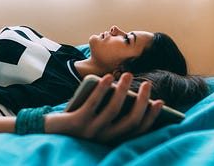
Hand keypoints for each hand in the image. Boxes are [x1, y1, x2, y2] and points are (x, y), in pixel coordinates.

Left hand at [44, 73, 162, 144]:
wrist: (52, 131)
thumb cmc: (80, 121)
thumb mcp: (99, 120)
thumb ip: (113, 112)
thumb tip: (129, 93)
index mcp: (112, 139)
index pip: (137, 130)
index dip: (151, 116)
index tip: (160, 101)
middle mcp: (105, 138)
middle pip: (130, 120)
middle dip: (142, 101)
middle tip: (148, 84)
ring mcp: (91, 131)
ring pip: (113, 110)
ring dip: (123, 90)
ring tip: (128, 75)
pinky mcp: (78, 122)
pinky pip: (93, 104)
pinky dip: (102, 89)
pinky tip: (107, 78)